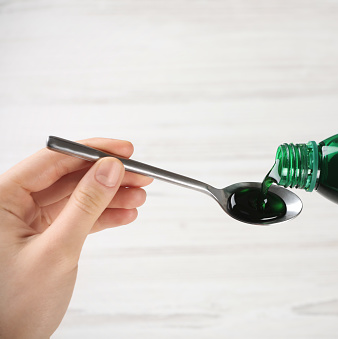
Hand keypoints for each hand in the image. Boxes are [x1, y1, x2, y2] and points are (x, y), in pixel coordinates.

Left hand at [0, 138, 152, 337]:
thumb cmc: (13, 306)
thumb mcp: (57, 250)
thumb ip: (86, 206)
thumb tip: (110, 169)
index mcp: (1, 199)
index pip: (52, 160)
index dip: (92, 151)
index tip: (125, 151)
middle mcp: (12, 204)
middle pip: (69, 176)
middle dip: (107, 176)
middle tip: (140, 175)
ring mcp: (28, 220)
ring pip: (77, 196)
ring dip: (110, 196)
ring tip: (140, 196)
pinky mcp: (43, 236)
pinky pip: (77, 216)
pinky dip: (102, 216)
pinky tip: (126, 214)